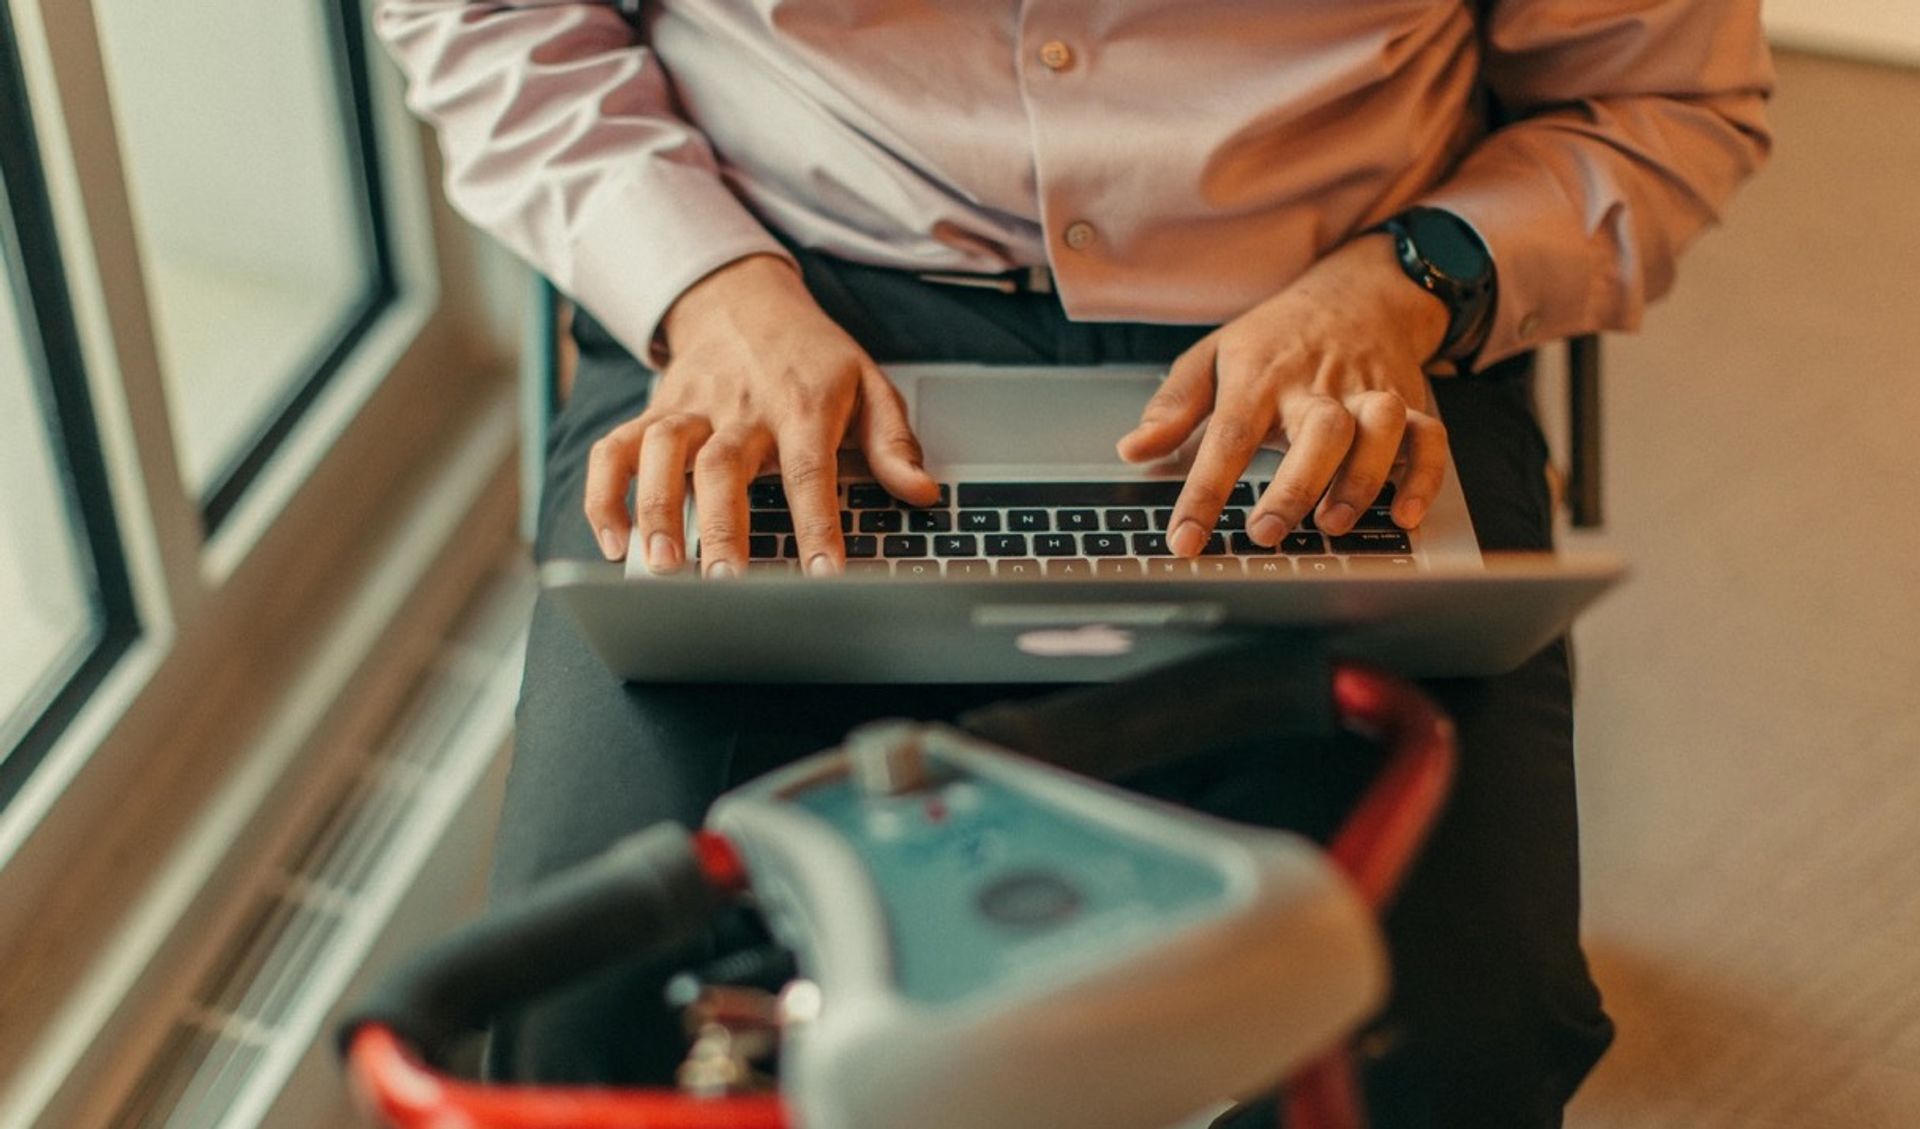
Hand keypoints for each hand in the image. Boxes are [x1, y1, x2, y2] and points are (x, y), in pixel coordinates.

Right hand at [583, 254, 937, 576]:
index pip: (811, 470)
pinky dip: (606, 494)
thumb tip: (923, 492)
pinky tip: (613, 541)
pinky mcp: (653, 412)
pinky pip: (616, 450)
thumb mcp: (868, 383)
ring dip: (655, 510)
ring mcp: (691, 409)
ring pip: (662, 453)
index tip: (822, 576)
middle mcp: (741, 407)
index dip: (817, 525)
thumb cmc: (810, 355)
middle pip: (724, 465)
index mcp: (802, 404)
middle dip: (721, 527)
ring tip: (658, 567)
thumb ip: (892, 442)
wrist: (742, 298)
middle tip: (721, 584)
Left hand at [1116, 234, 1452, 556]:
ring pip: (1378, 431)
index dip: (1203, 493)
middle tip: (1266, 532)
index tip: (1184, 540)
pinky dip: (1423, 478)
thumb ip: (1174, 407)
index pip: (1226, 437)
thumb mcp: (1213, 356)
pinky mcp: (1408, 403)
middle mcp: (1317, 385)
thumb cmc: (1276, 337)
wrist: (1359, 289)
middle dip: (1295, 486)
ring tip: (1333, 524)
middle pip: (1317, 431)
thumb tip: (1133, 449)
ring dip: (1360, 482)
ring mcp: (1367, 393)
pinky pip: (1429, 439)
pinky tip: (1406, 516)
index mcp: (1259, 377)